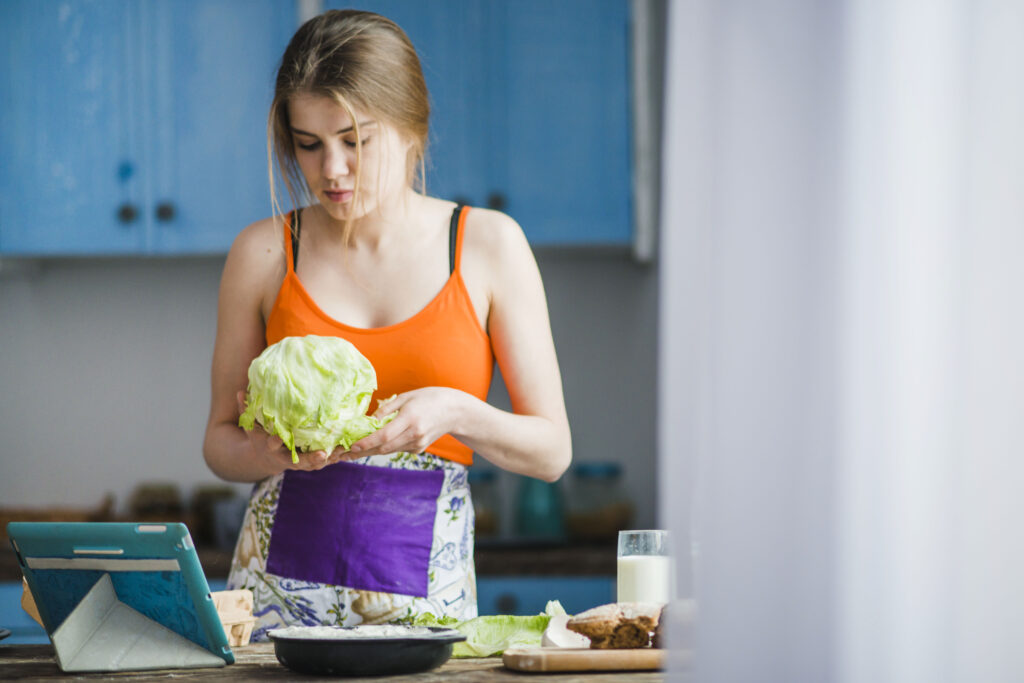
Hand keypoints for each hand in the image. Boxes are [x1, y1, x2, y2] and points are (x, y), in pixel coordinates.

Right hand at [235, 391, 344, 472]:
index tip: (279, 437)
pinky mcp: (308, 462)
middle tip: (322, 454)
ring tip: (342, 452)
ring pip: (314, 464)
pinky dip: (334, 458)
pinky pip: (323, 462)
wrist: (264, 458)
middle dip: (310, 459)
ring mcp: (298, 462)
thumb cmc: (259, 437)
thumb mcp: (250, 425)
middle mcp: (285, 458)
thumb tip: (239, 392)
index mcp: (271, 447)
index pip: (272, 444)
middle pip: (299, 461)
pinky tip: (348, 450)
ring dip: (329, 460)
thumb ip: (246, 410)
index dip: (276, 441)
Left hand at [341, 387, 464, 457]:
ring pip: (389, 451)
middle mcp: (414, 434)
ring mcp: (418, 444)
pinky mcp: (419, 449)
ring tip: (353, 452)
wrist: (454, 411)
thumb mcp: (406, 397)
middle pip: (384, 448)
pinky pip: (397, 449)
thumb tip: (368, 420)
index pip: (384, 436)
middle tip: (344, 454)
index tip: (351, 446)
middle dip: (363, 451)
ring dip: (371, 451)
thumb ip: (386, 409)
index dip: (366, 443)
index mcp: (410, 419)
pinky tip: (374, 445)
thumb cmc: (429, 398)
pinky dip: (385, 448)